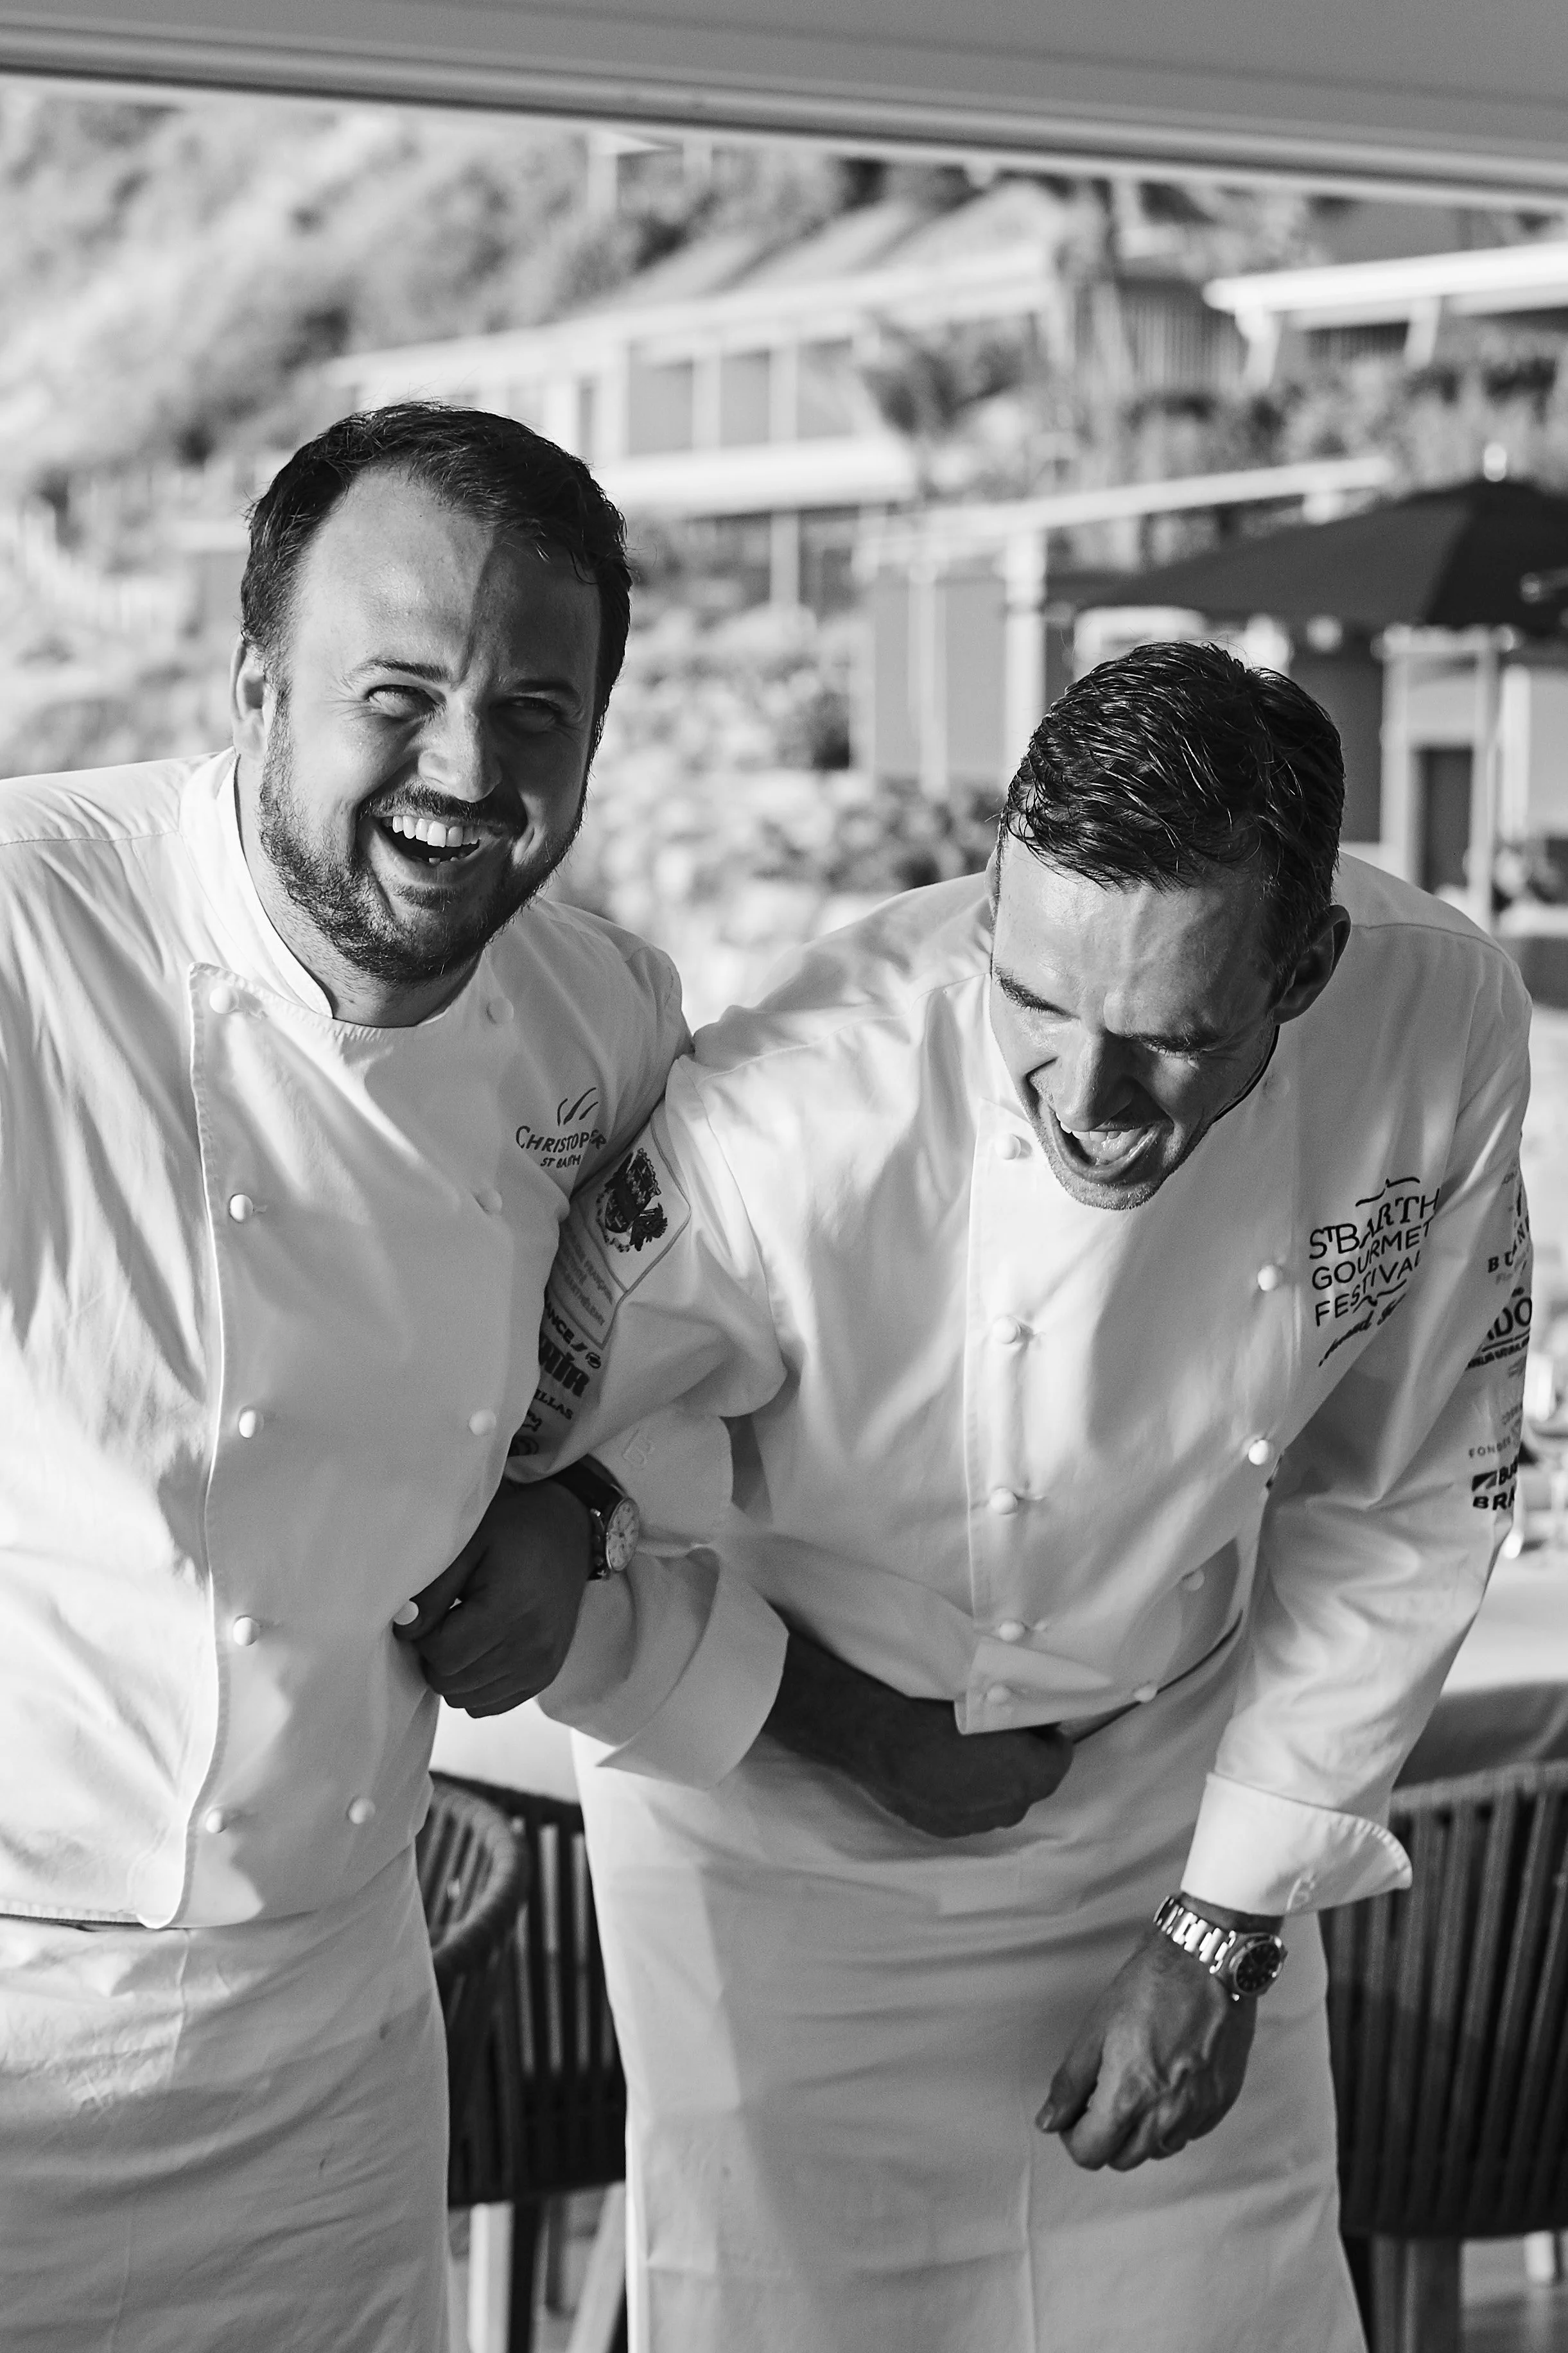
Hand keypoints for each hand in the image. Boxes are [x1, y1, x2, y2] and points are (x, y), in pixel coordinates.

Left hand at [393, 1478, 591, 1715]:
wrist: (568, 1530)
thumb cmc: (513, 1530)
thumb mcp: (468, 1545)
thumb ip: (433, 1592)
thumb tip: (404, 1629)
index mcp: (509, 1610)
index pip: (442, 1655)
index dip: (424, 1637)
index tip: (432, 1611)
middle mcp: (531, 1646)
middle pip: (451, 1682)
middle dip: (435, 1656)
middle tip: (446, 1621)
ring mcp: (541, 1666)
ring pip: (466, 1700)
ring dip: (454, 1673)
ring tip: (464, 1634)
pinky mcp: (545, 1675)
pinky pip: (490, 1706)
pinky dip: (475, 1686)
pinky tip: (481, 1651)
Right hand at [763, 1628, 1072, 1835]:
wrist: (881, 1742)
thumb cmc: (935, 1714)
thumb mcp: (987, 1702)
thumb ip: (1020, 1715)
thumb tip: (1034, 1717)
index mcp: (1030, 1773)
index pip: (1060, 1756)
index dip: (1045, 1736)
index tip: (1028, 1722)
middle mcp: (1012, 1806)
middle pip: (1033, 1783)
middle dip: (1023, 1762)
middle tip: (997, 1735)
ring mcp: (980, 1823)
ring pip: (1001, 1801)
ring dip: (995, 1782)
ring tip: (967, 1754)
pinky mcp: (950, 1829)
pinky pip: (971, 1812)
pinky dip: (967, 1796)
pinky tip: (946, 1773)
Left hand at [1038, 1922, 1258, 2169]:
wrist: (1206, 1961)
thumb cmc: (1148, 1987)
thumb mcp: (1095, 2029)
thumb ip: (1069, 2082)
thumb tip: (1049, 2121)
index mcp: (1128, 2097)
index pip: (1091, 2154)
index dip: (1074, 2137)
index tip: (1074, 2113)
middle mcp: (1166, 2115)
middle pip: (1123, 2158)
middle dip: (1105, 2135)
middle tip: (1102, 2097)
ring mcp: (1198, 2112)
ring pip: (1157, 2150)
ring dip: (1139, 2132)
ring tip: (1136, 2087)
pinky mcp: (1222, 2102)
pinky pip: (1189, 2133)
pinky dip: (1173, 2120)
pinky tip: (1167, 2083)